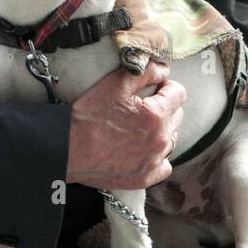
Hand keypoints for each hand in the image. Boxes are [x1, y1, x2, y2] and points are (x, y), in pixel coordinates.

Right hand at [67, 63, 184, 188]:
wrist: (68, 149)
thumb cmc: (89, 115)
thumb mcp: (116, 84)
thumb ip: (146, 72)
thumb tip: (165, 70)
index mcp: (156, 115)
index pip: (179, 94)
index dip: (166, 87)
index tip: (155, 89)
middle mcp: (160, 140)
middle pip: (177, 116)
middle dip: (164, 108)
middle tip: (142, 108)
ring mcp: (154, 161)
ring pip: (171, 139)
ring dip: (161, 131)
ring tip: (139, 128)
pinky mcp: (146, 177)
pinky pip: (165, 165)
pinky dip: (158, 157)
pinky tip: (143, 150)